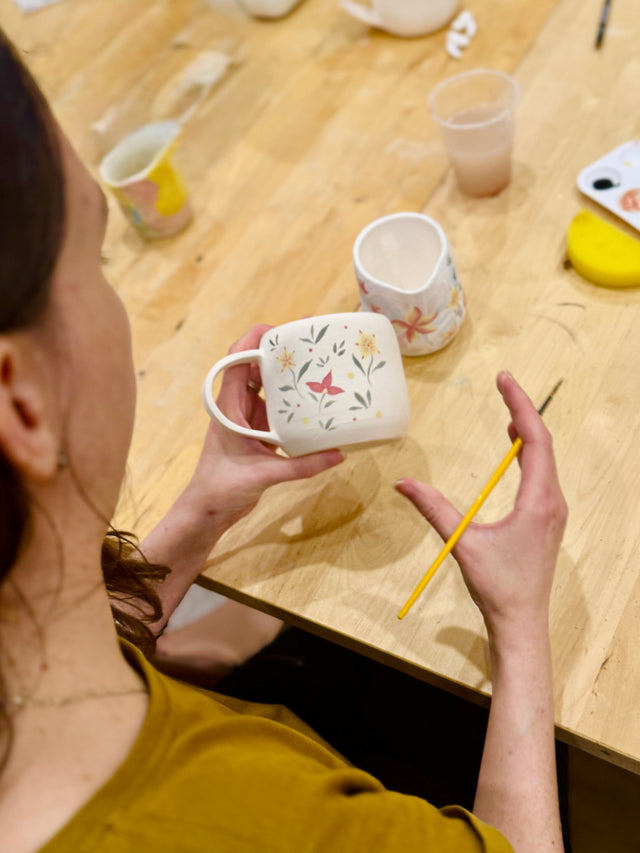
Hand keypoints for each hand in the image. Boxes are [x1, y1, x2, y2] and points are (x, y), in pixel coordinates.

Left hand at [182, 324, 343, 531]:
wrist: (207, 511)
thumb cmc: (221, 489)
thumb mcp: (263, 475)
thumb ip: (301, 467)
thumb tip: (338, 455)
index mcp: (228, 407)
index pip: (236, 359)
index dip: (256, 339)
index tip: (283, 331)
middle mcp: (236, 408)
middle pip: (256, 367)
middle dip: (280, 353)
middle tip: (311, 344)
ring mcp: (246, 420)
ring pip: (268, 389)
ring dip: (288, 378)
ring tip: (318, 368)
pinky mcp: (256, 435)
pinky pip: (276, 412)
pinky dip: (293, 405)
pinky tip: (315, 405)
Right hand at [396, 371, 566, 639]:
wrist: (522, 622)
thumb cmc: (497, 585)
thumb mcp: (462, 544)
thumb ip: (434, 509)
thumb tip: (403, 482)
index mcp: (539, 501)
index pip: (535, 441)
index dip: (520, 406)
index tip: (505, 380)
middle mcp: (552, 501)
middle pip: (543, 444)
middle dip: (524, 411)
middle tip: (504, 383)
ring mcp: (552, 511)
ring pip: (545, 459)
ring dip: (528, 432)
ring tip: (510, 407)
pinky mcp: (546, 520)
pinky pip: (542, 474)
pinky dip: (529, 453)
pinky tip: (515, 448)